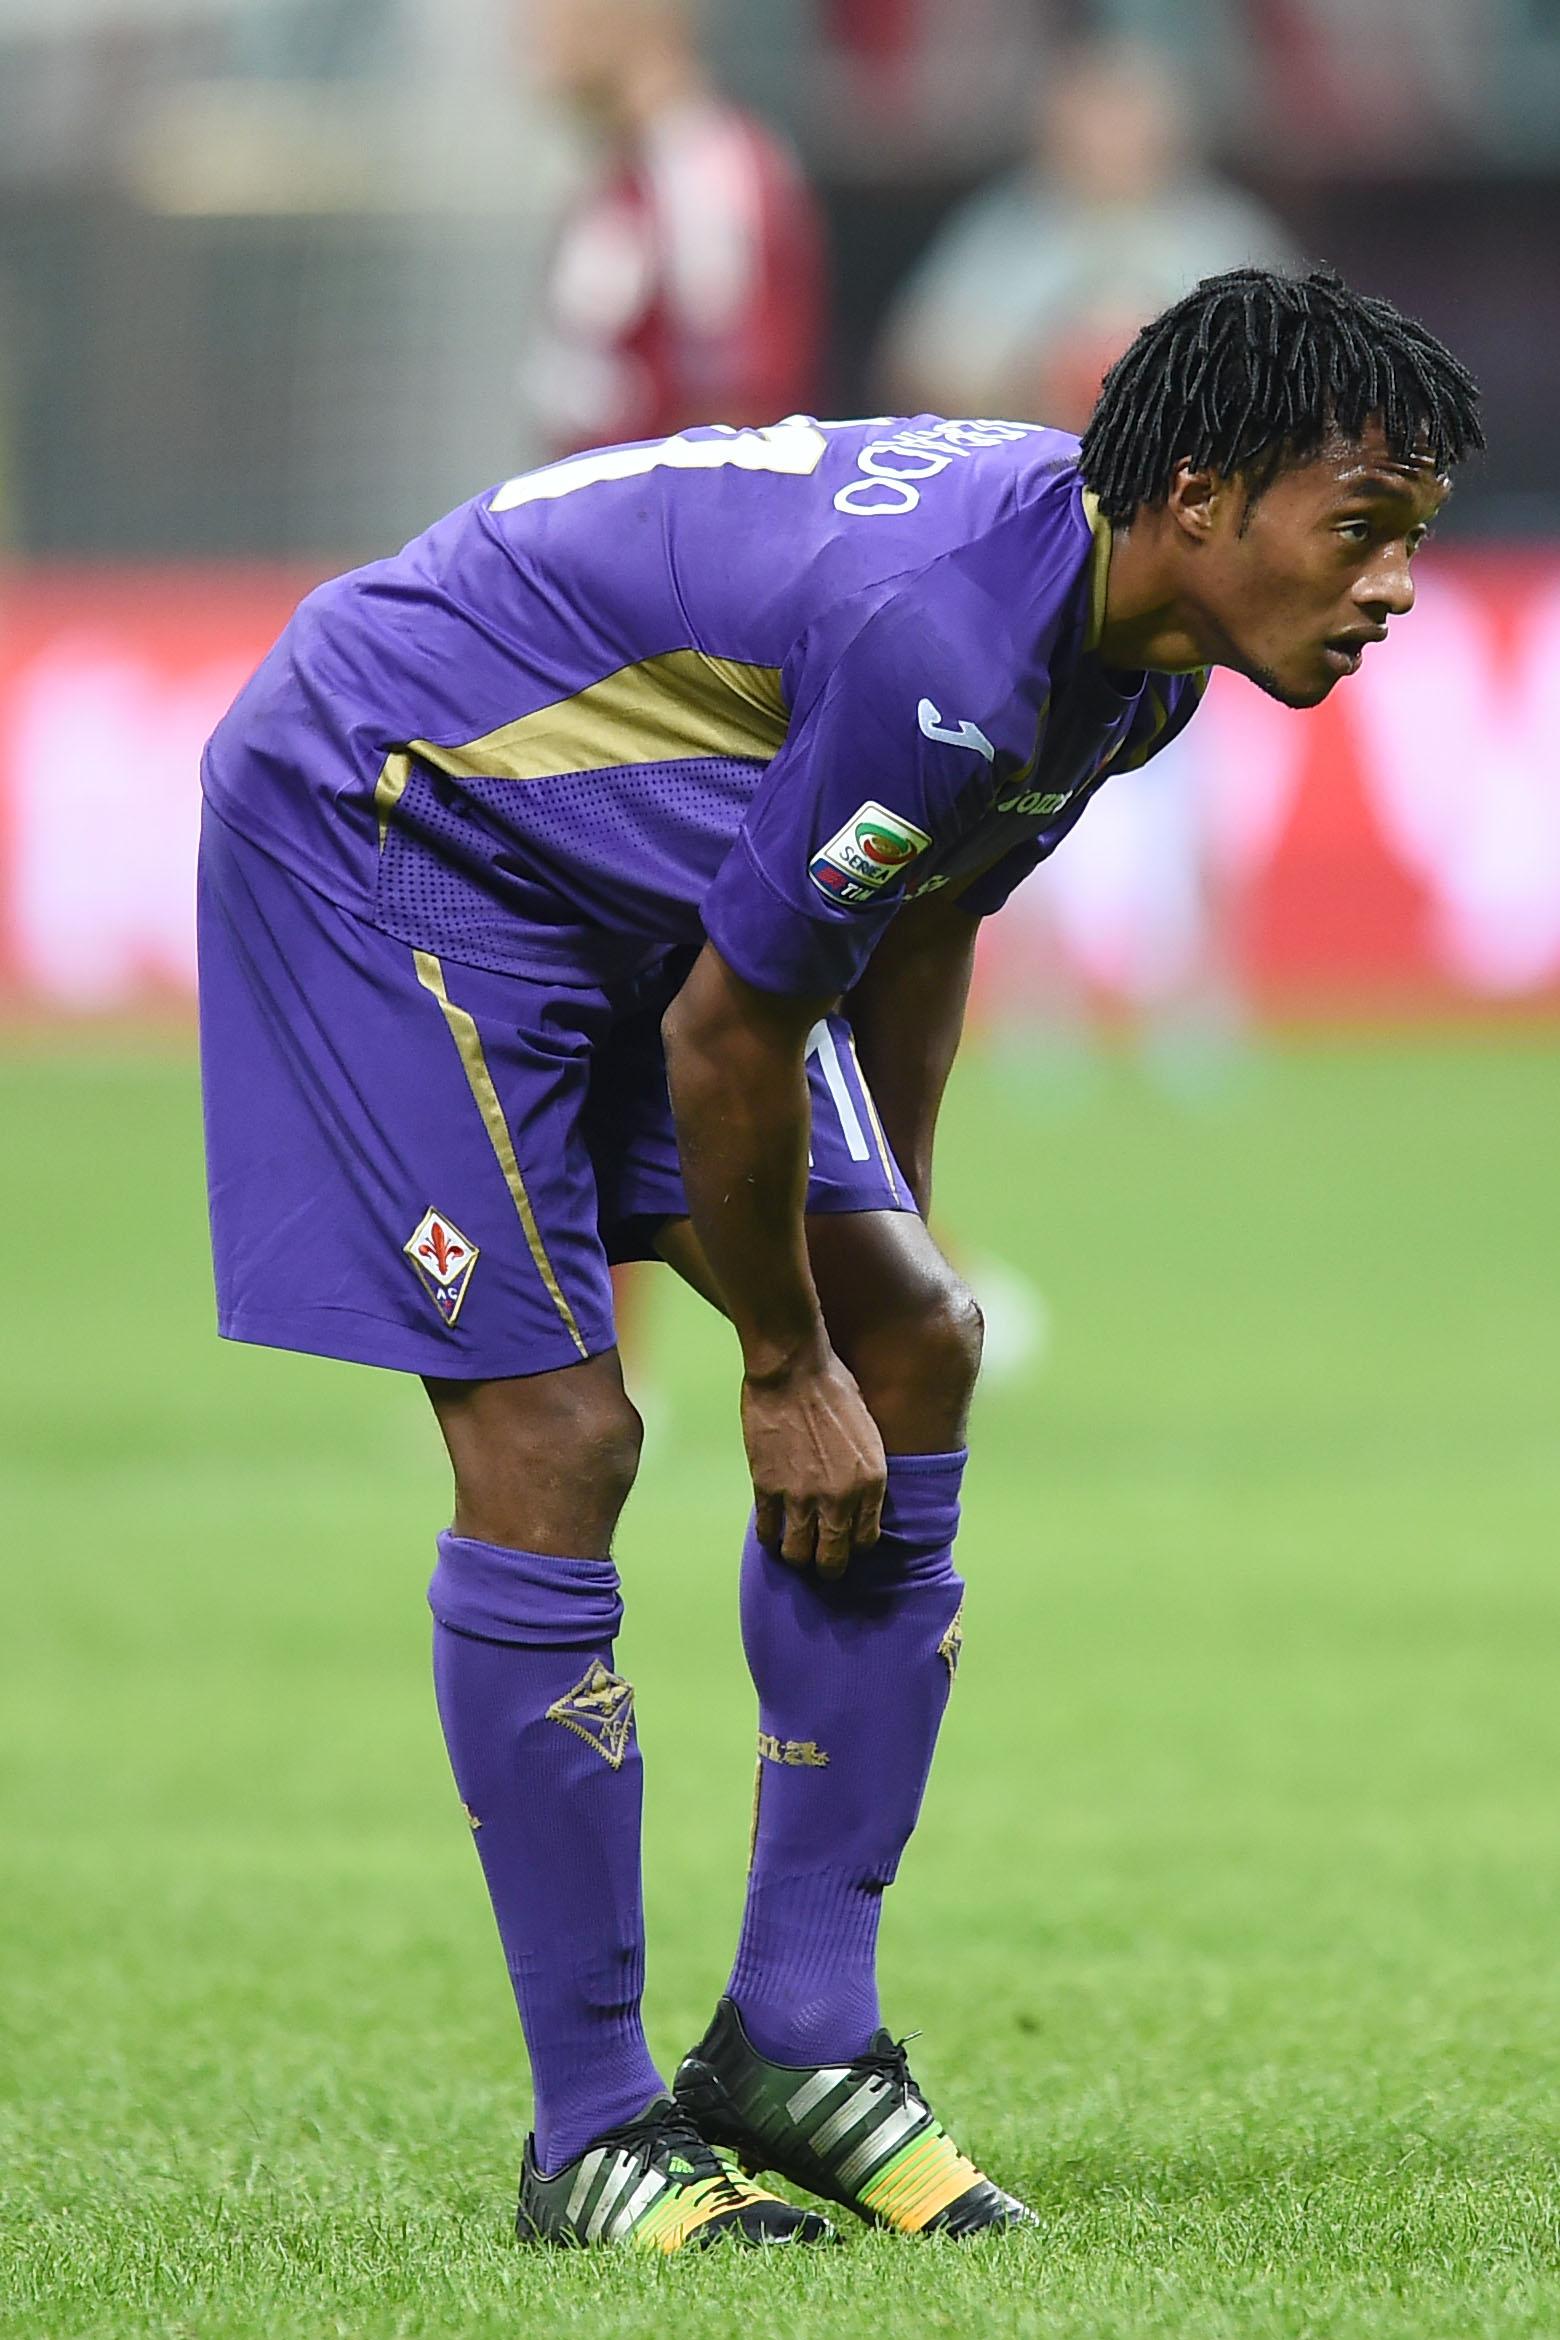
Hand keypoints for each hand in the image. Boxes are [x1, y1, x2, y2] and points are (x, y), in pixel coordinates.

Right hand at [741, 1345, 886, 1577]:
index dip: (854, 1545)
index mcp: (872, 1481)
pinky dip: (769, 1536)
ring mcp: (802, 1497)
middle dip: (828, 1567)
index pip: (866, 1540)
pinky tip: (771, 1531)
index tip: (845, 1543)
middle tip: (820, 1565)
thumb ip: (863, 1471)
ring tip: (793, 1550)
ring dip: (796, 1555)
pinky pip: (768, 1532)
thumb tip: (855, 1499)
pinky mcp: (768, 1489)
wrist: (793, 1368)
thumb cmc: (835, 1388)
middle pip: (833, 1558)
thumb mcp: (867, 1432)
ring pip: (798, 1554)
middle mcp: (840, 1497)